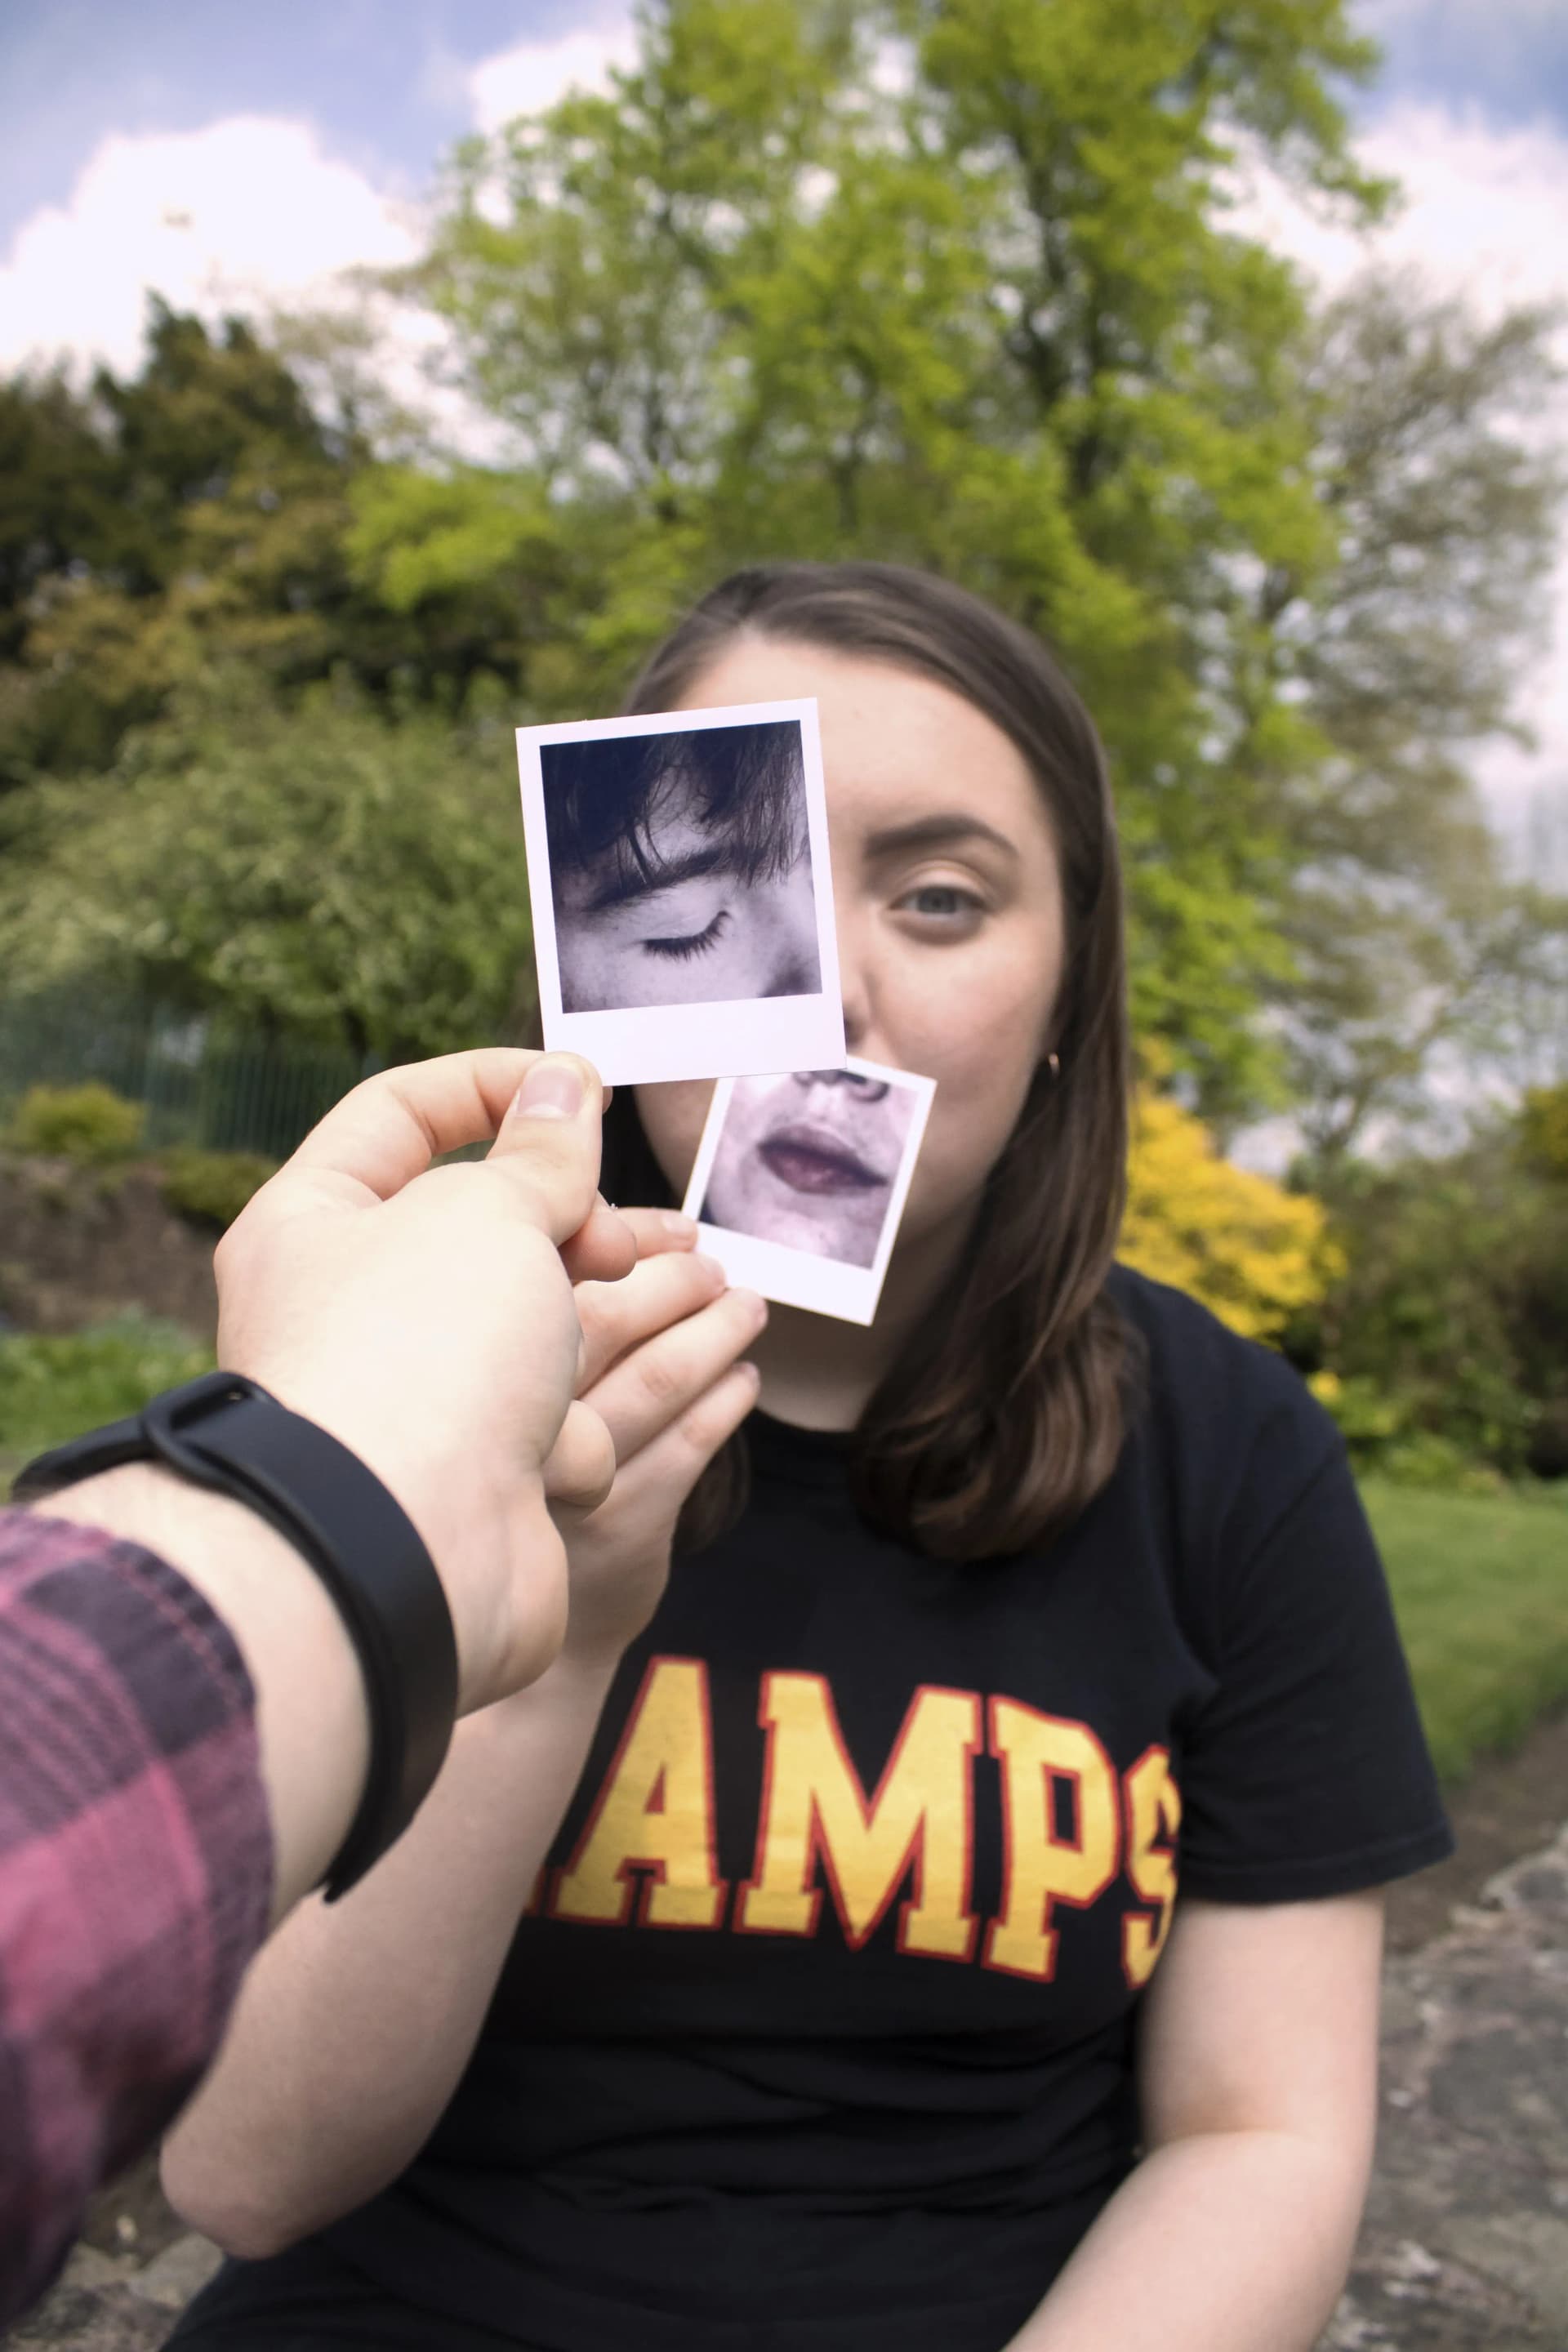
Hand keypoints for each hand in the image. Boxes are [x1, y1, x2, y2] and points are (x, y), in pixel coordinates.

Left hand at [214, 1048, 633, 1710]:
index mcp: (313, 1222)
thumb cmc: (420, 1355)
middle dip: (578, 1220)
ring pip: (537, 1326)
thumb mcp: (491, 1213)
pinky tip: (623, 1428)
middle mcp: (351, 1307)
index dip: (495, 1084)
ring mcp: (415, 1396)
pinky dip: (588, 1428)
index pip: (400, 1113)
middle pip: (484, 1226)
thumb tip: (565, 1084)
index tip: (585, 1090)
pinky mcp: (473, 1474)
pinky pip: (556, 1421)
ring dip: (616, 1313)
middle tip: (632, 1241)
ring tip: (719, 1298)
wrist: (400, 1551)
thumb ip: (540, 1152)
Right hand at [547, 1210, 766, 1670]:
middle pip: (610, 1319)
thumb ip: (541, 1322)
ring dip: (717, 1332)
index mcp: (477, 1369)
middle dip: (677, 1282)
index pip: (560, 1278)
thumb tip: (608, 1218)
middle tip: (715, 1267)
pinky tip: (744, 1377)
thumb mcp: (501, 1398)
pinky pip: (691, 1443)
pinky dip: (726, 1400)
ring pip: (661, 1378)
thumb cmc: (516, 1485)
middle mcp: (519, 1418)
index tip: (676, 1230)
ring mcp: (573, 1472)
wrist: (524, 1631)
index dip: (628, 1239)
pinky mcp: (624, 1521)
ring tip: (749, 1308)